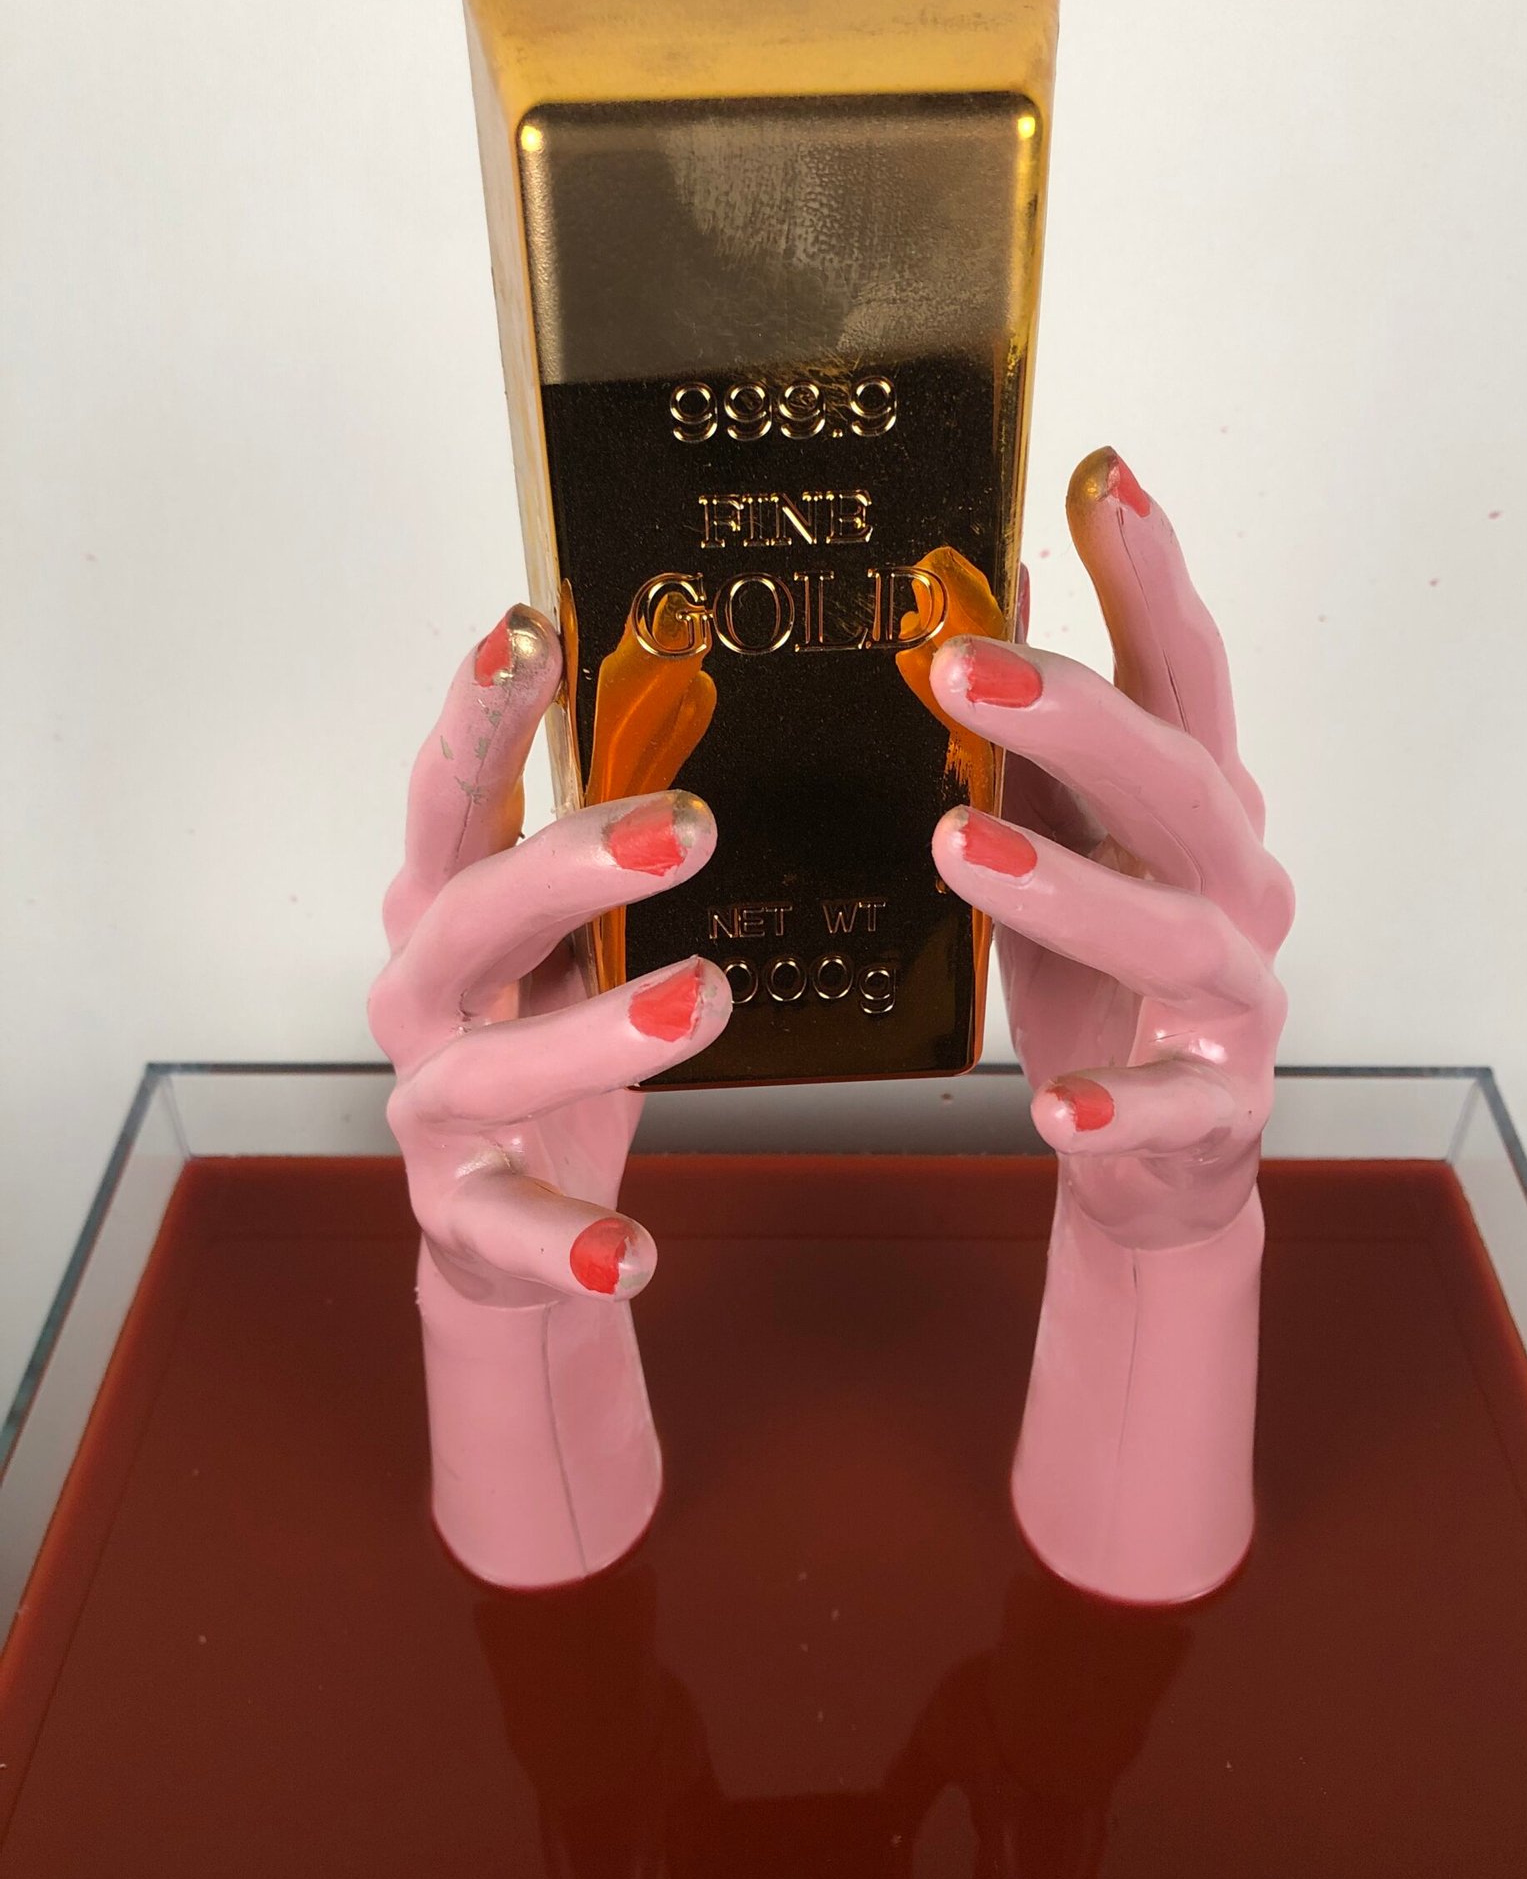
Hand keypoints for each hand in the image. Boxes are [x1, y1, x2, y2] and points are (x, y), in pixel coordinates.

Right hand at [368, 606, 730, 1584]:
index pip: (456, 795)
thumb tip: (749, 709)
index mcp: (457, 908)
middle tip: (690, 825)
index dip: (480, 715)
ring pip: (485, 1066)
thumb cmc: (554, 1044)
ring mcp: (433, 1107)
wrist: (511, 1224)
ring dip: (589, 1035)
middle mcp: (426, 996)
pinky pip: (503, 1229)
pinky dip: (565, 1240)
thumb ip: (628, 853)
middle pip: (466, 911)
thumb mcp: (587, 939)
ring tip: (699, 1001)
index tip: (531, 629)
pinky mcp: (460, 1215)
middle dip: (566, 862)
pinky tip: (632, 1248)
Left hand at [932, 447, 1291, 1243]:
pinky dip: (1124, 1101)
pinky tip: (1056, 1104)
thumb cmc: (1098, 975)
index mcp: (1193, 801)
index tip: (1099, 477)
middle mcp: (1231, 879)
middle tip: (961, 667)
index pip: (1180, 673)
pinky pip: (1178, 1103)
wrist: (1157, 1150)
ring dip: (1072, 890)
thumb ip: (1039, 733)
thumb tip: (980, 584)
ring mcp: (1234, 993)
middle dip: (1078, 716)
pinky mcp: (1215, 1103)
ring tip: (959, 848)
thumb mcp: (1065, 835)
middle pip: (1180, 780)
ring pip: (1179, 931)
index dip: (1149, 577)